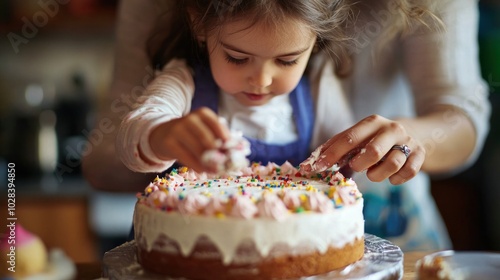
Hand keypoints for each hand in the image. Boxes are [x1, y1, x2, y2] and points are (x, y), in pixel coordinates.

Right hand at [149, 107, 229, 172]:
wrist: (163, 134)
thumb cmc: (191, 134)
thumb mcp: (204, 129)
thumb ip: (218, 137)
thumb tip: (236, 151)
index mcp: (202, 113)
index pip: (217, 125)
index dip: (226, 138)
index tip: (233, 150)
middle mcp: (190, 119)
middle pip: (207, 139)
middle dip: (218, 153)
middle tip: (226, 165)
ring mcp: (177, 130)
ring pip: (197, 150)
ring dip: (209, 163)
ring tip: (216, 170)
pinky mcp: (169, 143)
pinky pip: (187, 158)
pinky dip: (197, 166)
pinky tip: (203, 170)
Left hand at [301, 115, 424, 184]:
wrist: (414, 133)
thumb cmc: (375, 139)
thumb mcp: (357, 138)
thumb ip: (335, 148)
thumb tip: (309, 164)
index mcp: (371, 122)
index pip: (348, 138)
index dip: (331, 155)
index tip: (316, 167)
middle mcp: (391, 128)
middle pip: (373, 151)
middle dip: (360, 165)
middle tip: (356, 167)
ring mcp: (408, 141)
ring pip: (393, 163)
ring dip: (378, 175)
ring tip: (373, 173)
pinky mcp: (420, 154)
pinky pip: (409, 172)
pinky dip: (397, 179)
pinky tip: (391, 177)